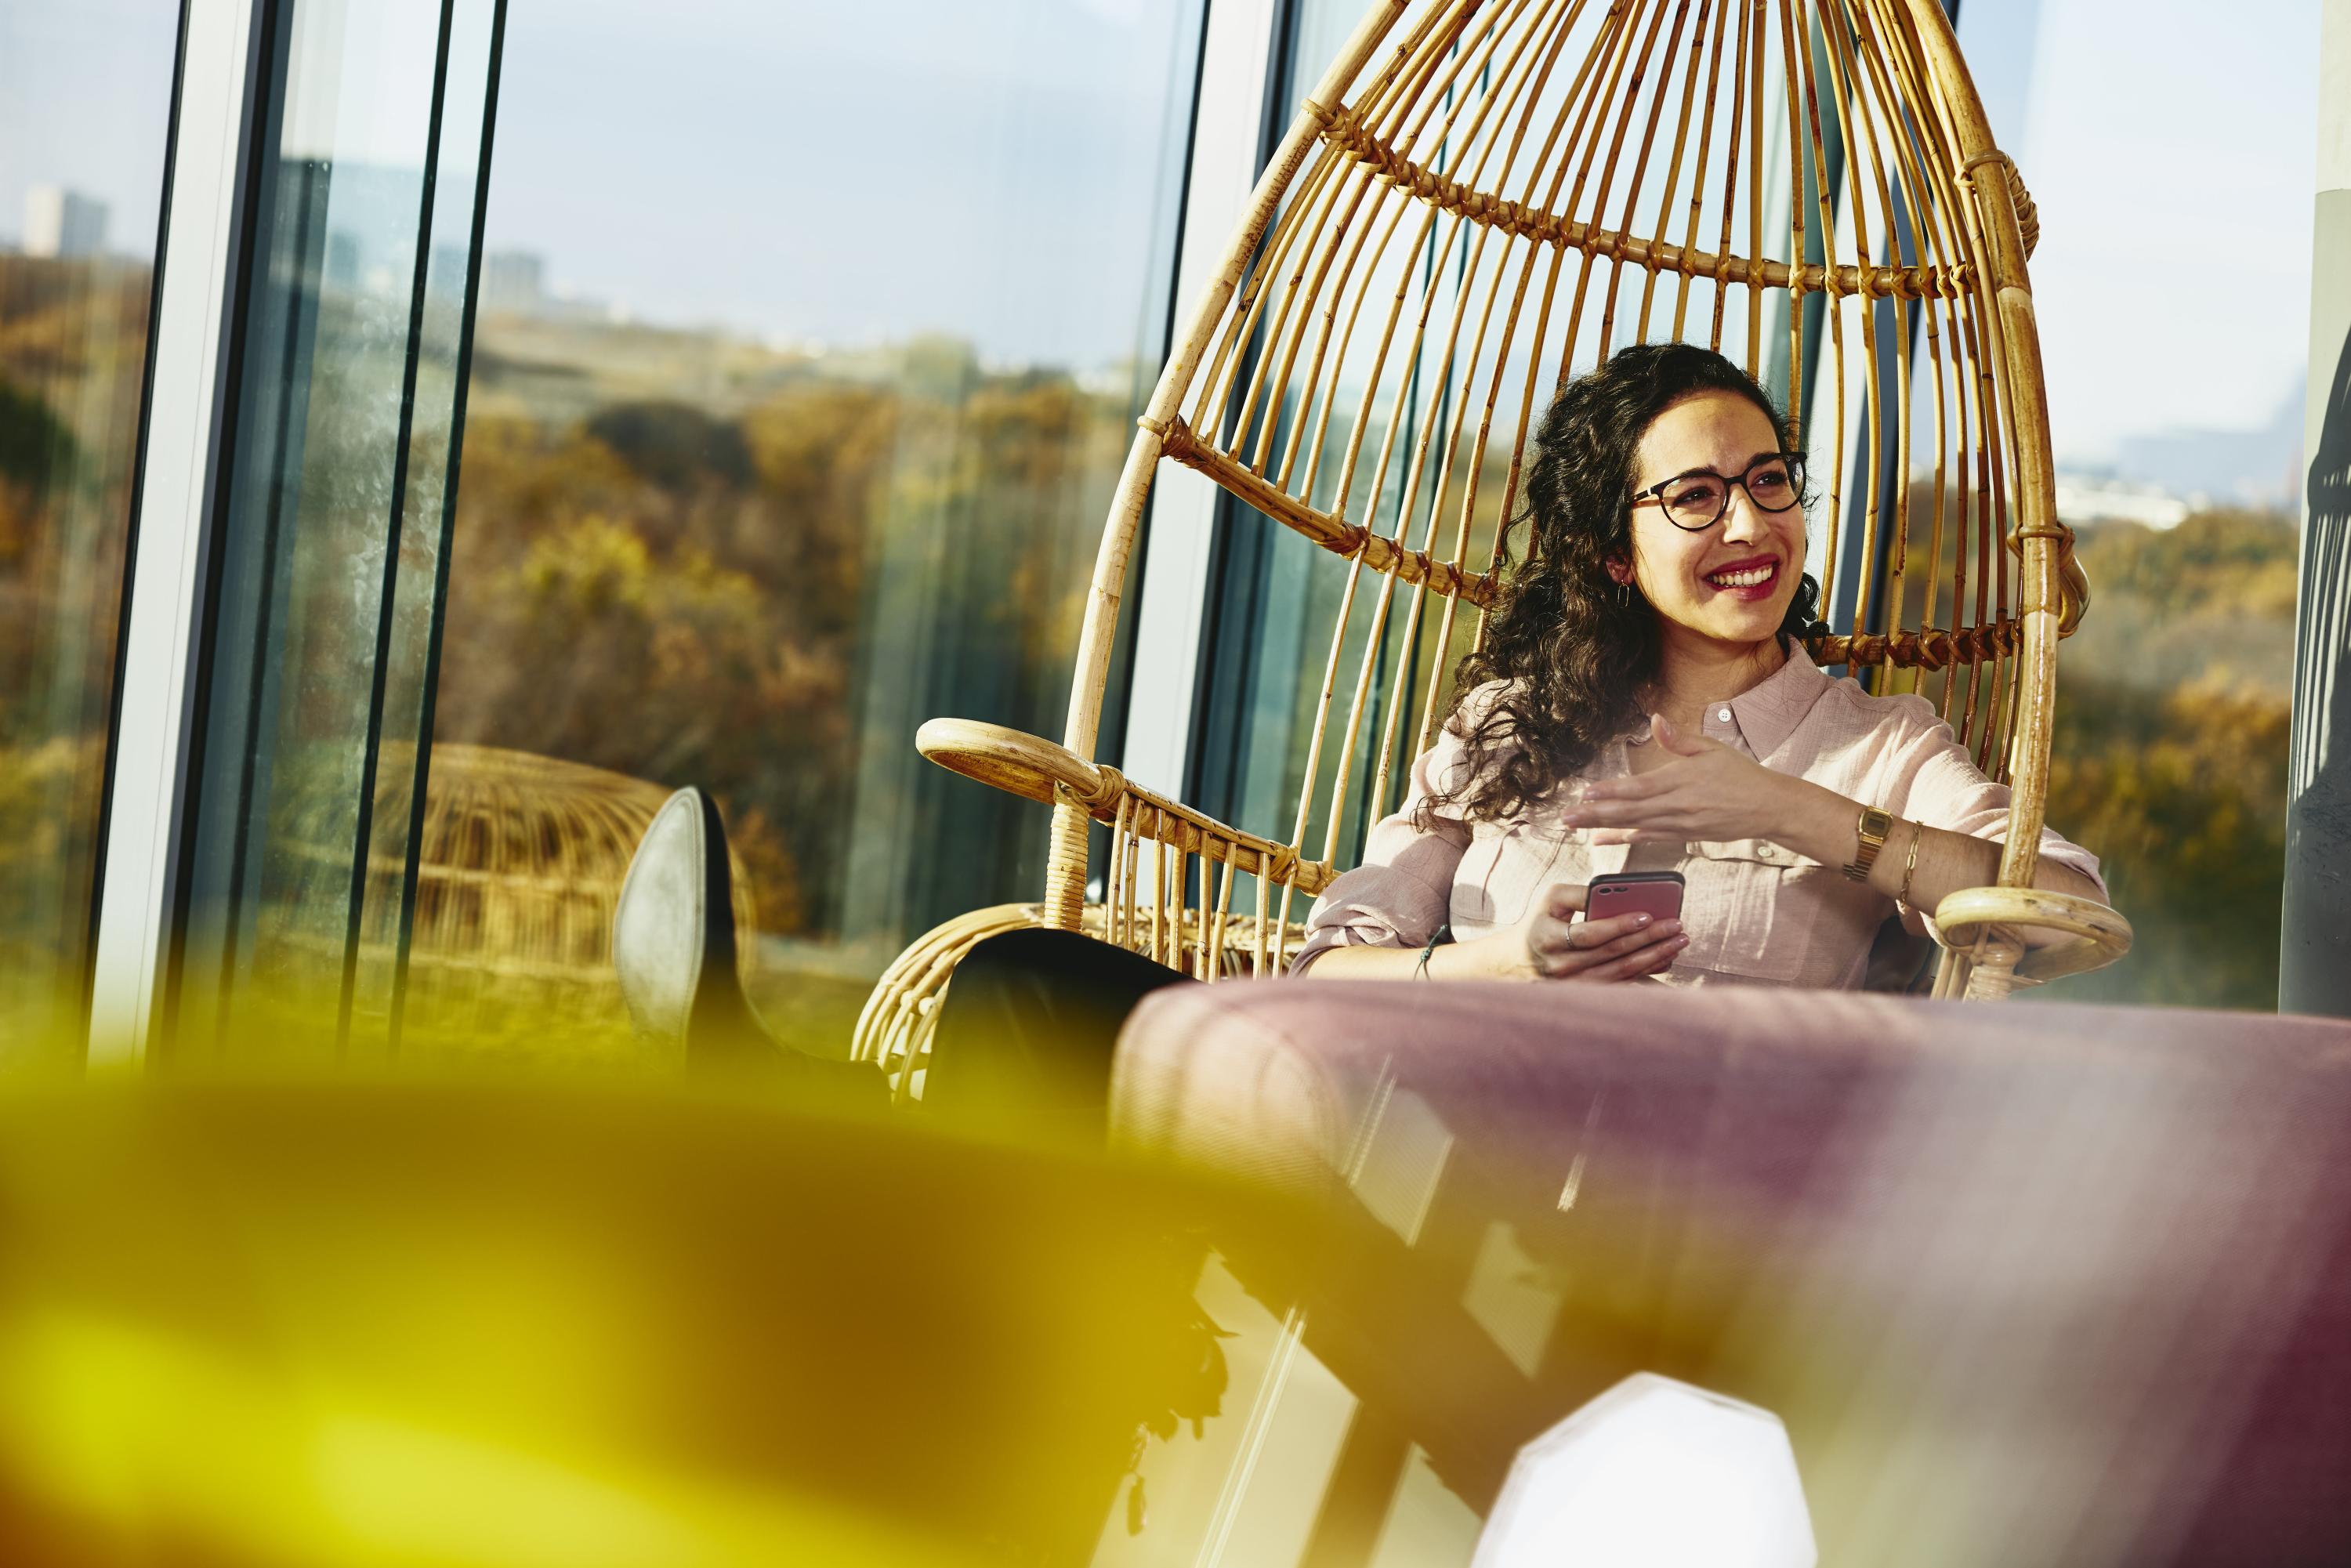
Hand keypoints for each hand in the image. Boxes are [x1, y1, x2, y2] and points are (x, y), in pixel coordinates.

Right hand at [1461, 881, 1686, 980]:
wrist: (1518, 962)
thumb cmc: (1541, 921)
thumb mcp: (1550, 900)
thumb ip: (1580, 894)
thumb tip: (1613, 891)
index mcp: (1549, 939)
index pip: (1589, 934)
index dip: (1619, 925)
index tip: (1647, 915)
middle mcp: (1562, 967)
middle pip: (1613, 954)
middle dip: (1649, 939)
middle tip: (1677, 926)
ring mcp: (1575, 985)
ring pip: (1622, 972)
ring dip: (1655, 956)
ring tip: (1679, 941)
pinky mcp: (1588, 993)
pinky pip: (1624, 983)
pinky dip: (1648, 971)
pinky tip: (1667, 958)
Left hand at [1559, 713, 1806, 845]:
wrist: (1768, 806)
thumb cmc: (1741, 774)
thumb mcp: (1712, 748)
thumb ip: (1680, 739)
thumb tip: (1656, 720)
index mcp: (1682, 779)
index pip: (1639, 787)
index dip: (1611, 791)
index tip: (1585, 792)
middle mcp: (1677, 805)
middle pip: (1630, 811)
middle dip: (1595, 814)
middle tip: (1566, 818)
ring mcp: (1680, 824)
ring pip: (1635, 827)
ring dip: (1604, 828)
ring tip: (1577, 828)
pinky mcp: (1684, 836)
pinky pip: (1649, 839)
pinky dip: (1625, 840)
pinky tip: (1603, 840)